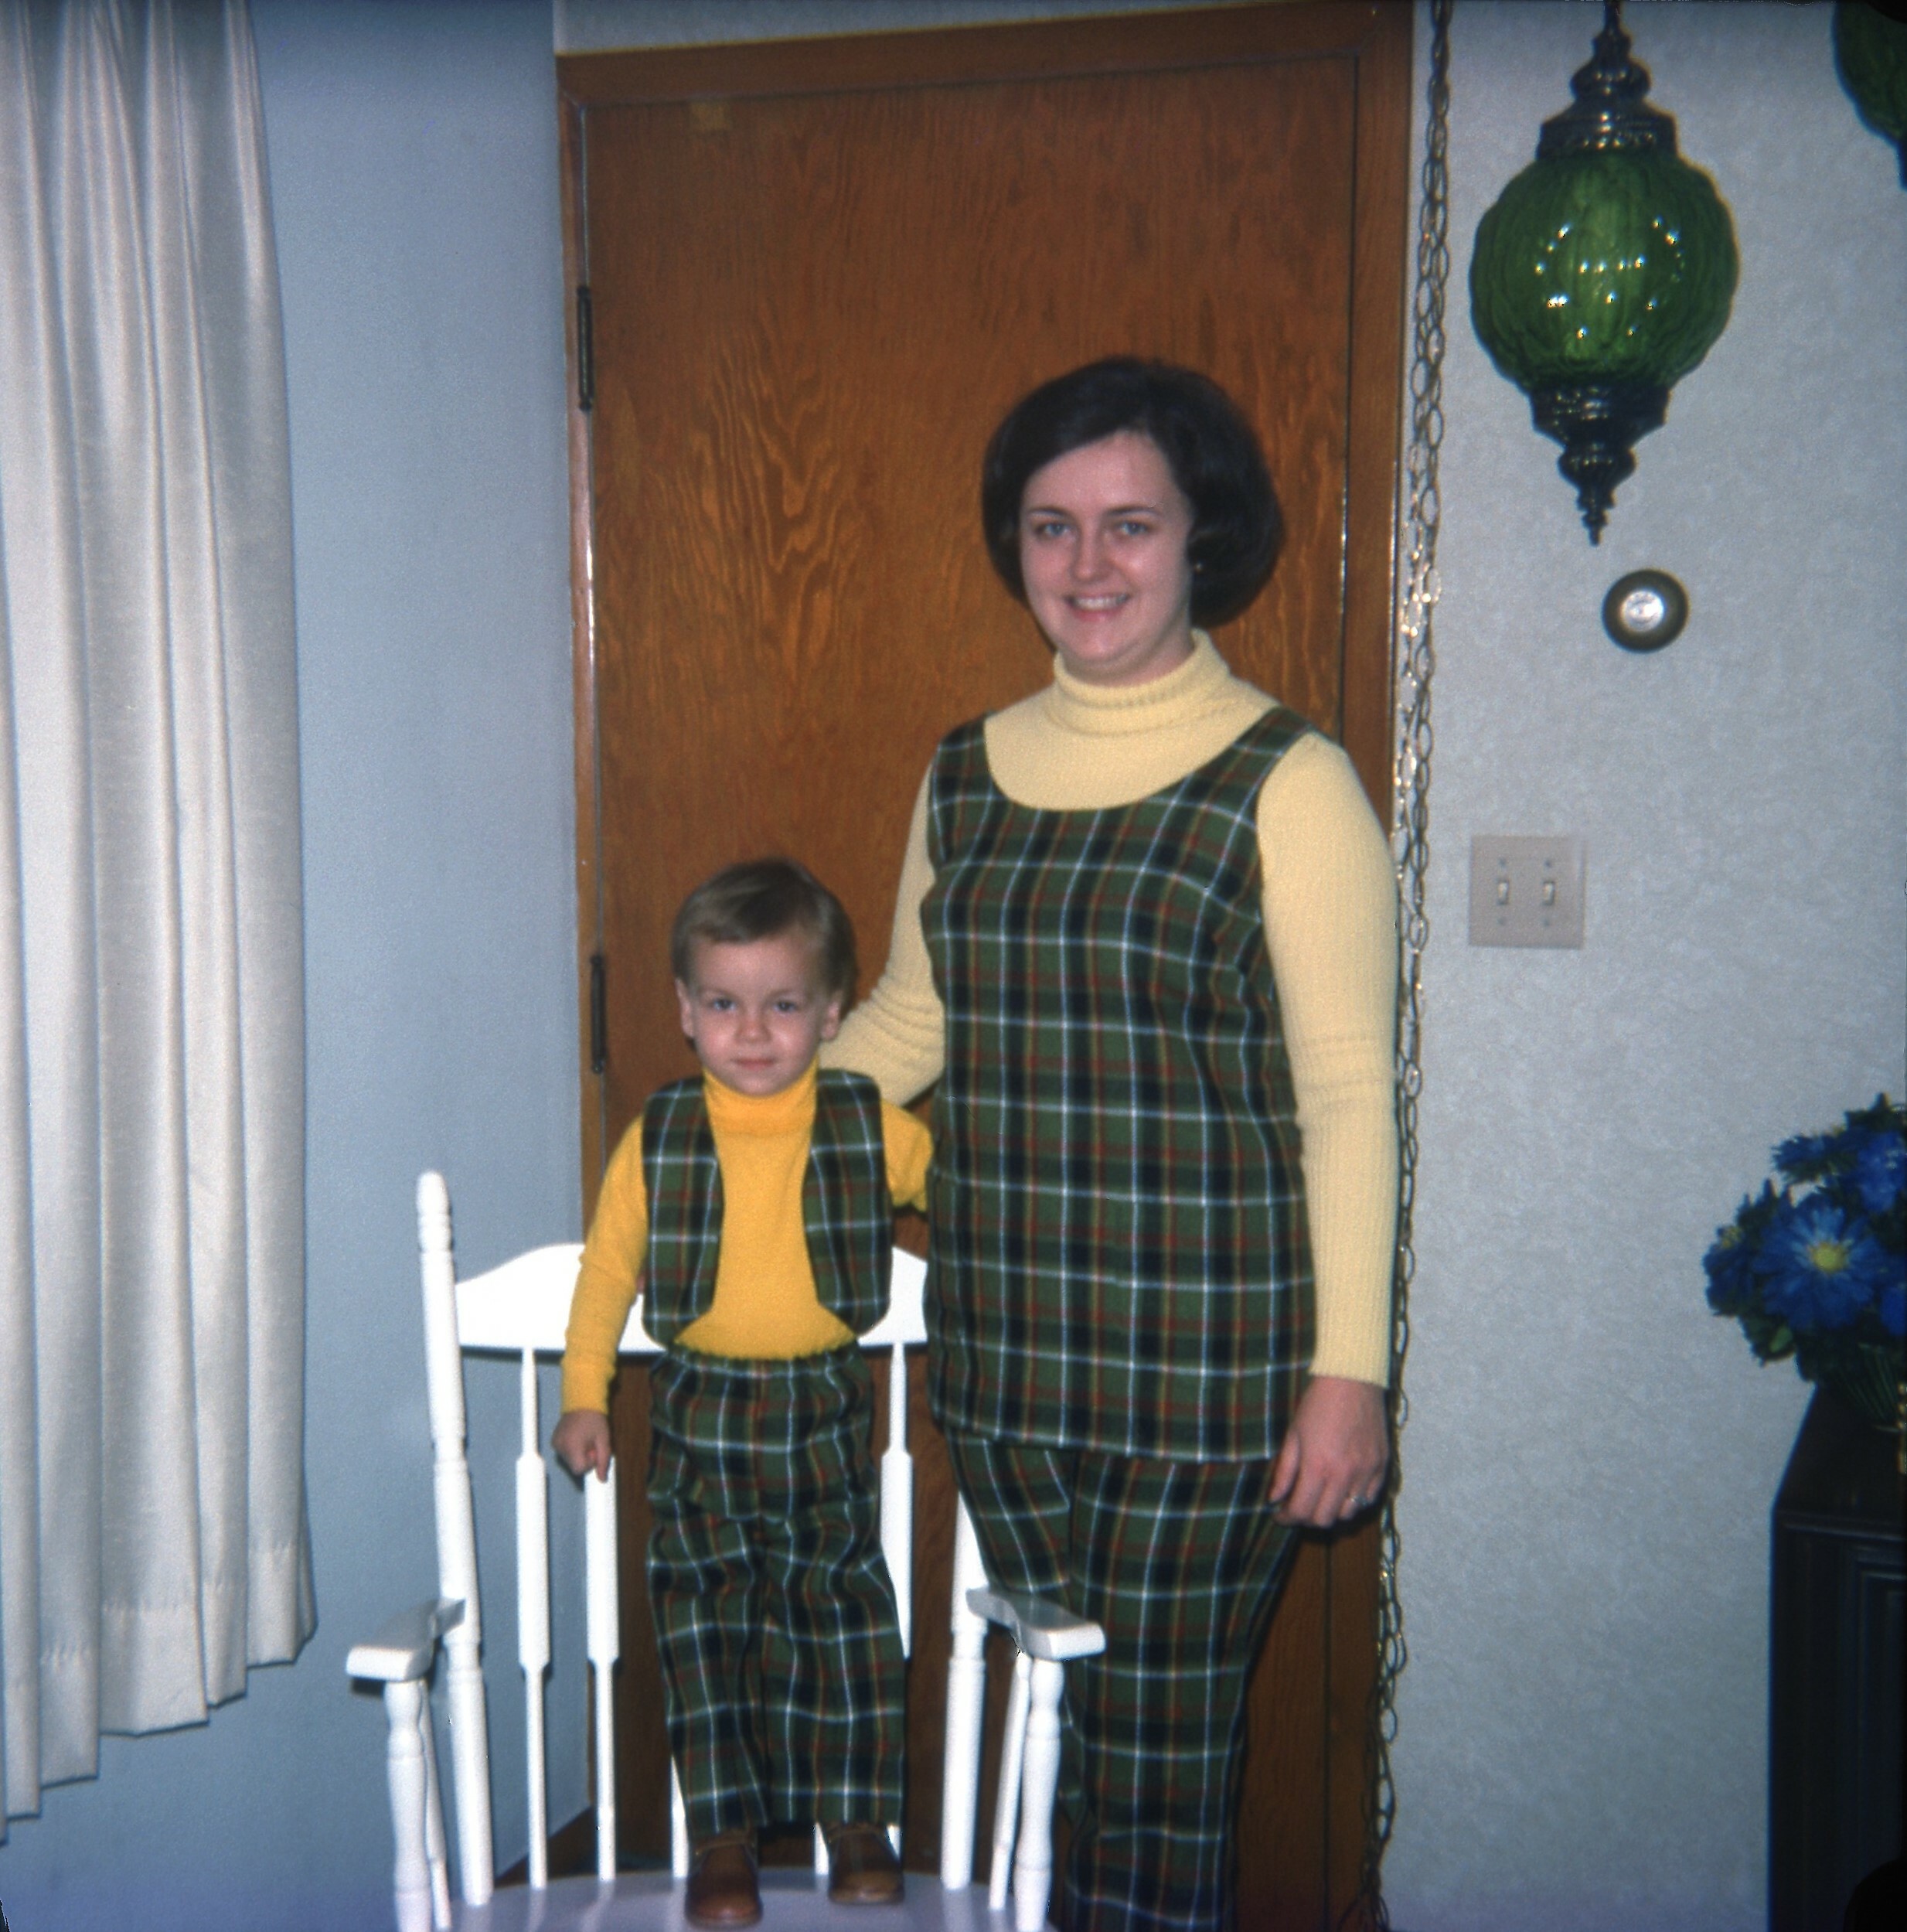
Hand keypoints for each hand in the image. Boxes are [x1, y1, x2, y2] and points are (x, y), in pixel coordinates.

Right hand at [553, 1408, 612, 1481]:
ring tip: (584, 1437)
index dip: (589, 1463)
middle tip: (591, 1442)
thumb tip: (602, 1479)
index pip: (579, 1470)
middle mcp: (561, 1446)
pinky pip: (564, 1452)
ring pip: (569, 1460)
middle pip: (573, 1465)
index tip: (594, 1449)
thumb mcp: (603, 1440)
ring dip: (578, 1453)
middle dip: (584, 1457)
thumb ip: (603, 1461)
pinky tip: (577, 1436)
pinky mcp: (554, 1440)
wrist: (582, 1400)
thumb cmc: (595, 1418)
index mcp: (572, 1446)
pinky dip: (571, 1448)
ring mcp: (555, 1443)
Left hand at [1267, 1376, 1387, 1527]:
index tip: (1280, 1515)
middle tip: (1298, 1508)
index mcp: (1317, 1466)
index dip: (1287, 1518)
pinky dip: (1354, 1501)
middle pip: (1325, 1519)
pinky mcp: (1381, 1466)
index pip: (1302, 1511)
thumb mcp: (1293, 1435)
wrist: (1352, 1380)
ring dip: (1331, 1512)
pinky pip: (1369, 1498)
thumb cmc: (1318, 1403)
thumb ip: (1284, 1471)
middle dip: (1307, 1519)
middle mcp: (1343, 1475)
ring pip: (1348, 1513)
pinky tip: (1343, 1490)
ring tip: (1321, 1499)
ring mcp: (1366, 1472)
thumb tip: (1274, 1499)